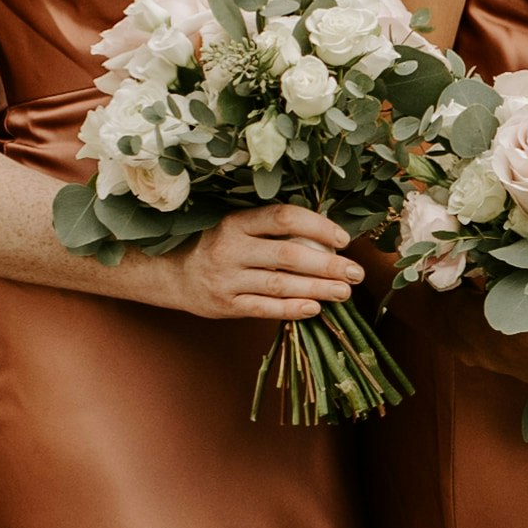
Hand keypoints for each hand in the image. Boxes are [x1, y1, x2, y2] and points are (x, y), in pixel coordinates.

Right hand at [144, 204, 365, 324]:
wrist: (171, 274)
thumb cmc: (216, 246)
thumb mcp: (237, 228)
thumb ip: (272, 230)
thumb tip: (326, 236)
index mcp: (236, 221)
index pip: (284, 217)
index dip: (317, 226)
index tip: (343, 239)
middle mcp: (230, 248)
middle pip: (288, 255)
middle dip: (327, 264)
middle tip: (355, 272)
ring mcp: (226, 278)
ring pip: (280, 284)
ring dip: (317, 288)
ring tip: (344, 292)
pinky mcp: (225, 305)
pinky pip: (264, 308)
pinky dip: (292, 309)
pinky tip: (315, 309)